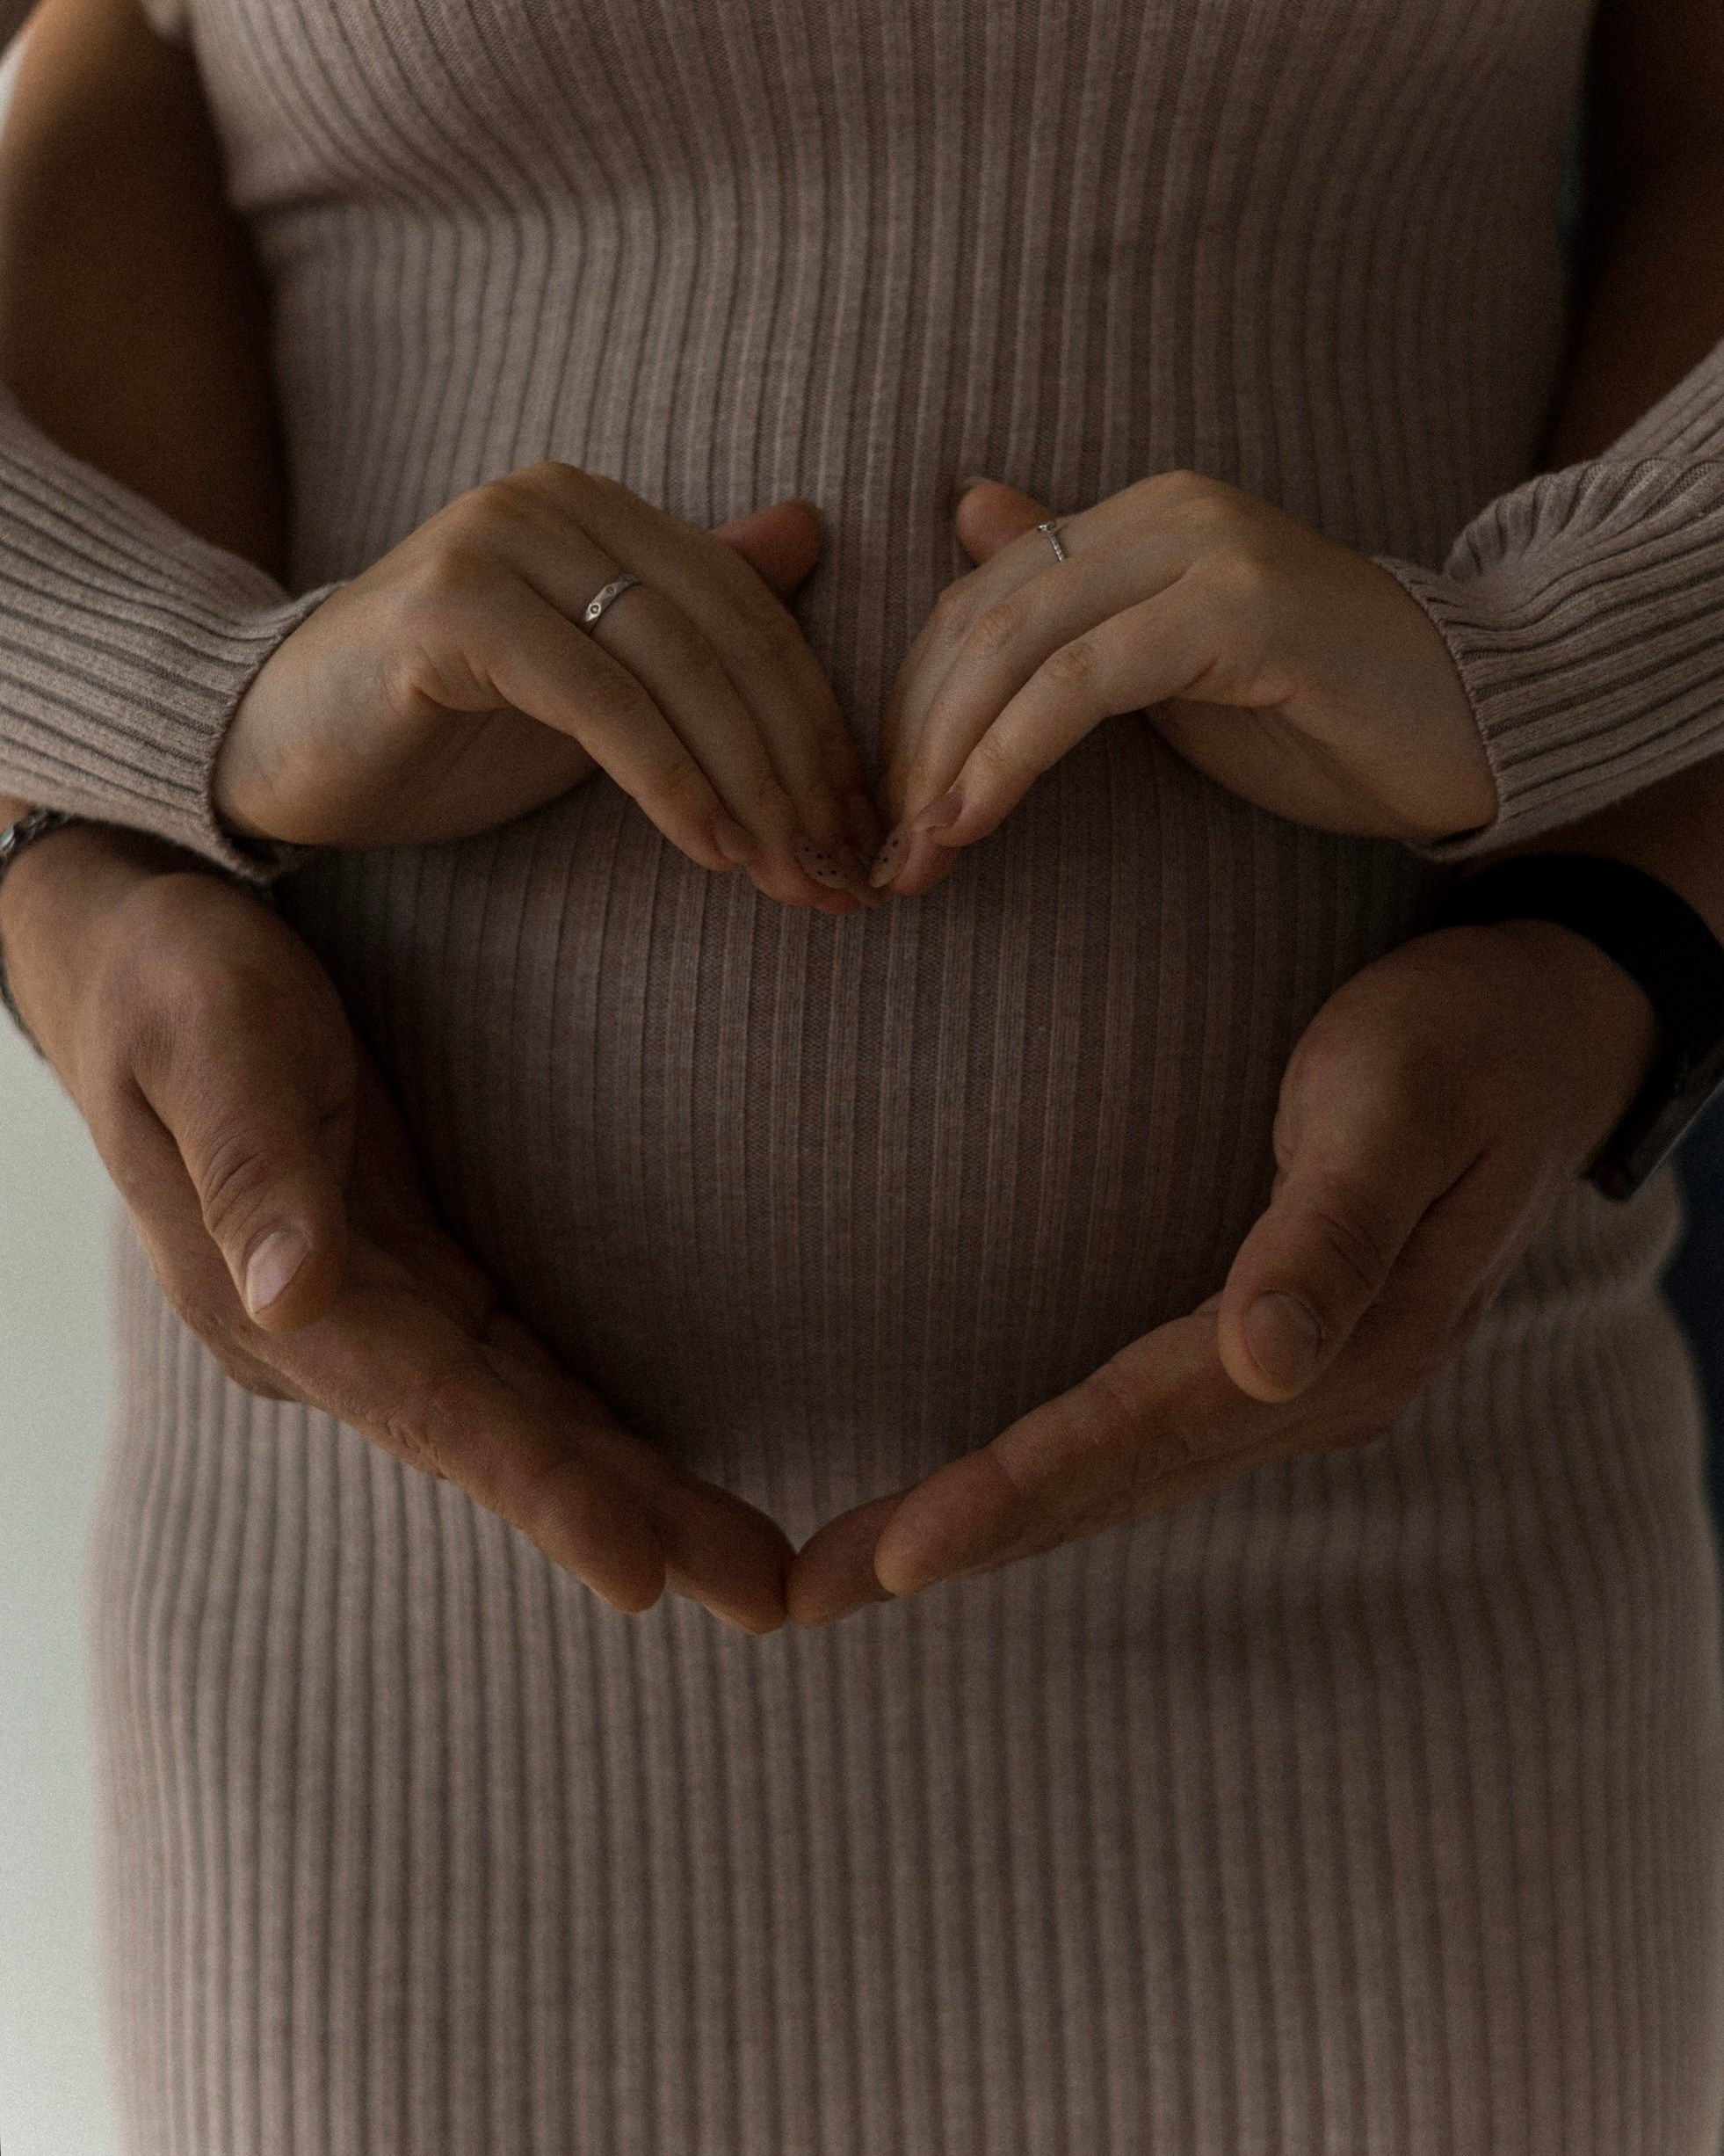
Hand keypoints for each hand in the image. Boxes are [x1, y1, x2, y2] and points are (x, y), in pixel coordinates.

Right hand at [1, 820, 796, 1631]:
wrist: (133, 960)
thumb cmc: (173, 983)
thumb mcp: (207, 1045)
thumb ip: (254, 1171)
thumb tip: (291, 1298)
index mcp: (274, 1301)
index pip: (432, 1409)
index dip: (540, 1487)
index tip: (641, 1572)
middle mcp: (327, 1336)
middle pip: (499, 1442)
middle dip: (631, 1522)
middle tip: (764, 1596)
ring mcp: (369, 1317)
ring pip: (521, 1421)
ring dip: (635, 1494)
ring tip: (751, 1567)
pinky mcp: (409, 1281)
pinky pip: (517, 1373)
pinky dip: (592, 1432)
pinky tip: (663, 1474)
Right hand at [215, 476, 881, 911]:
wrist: (281, 753)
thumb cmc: (445, 726)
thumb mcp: (594, 680)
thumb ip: (690, 615)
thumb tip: (807, 532)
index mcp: (599, 508)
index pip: (750, 613)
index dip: (818, 724)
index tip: (861, 826)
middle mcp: (554, 501)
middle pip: (725, 640)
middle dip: (797, 767)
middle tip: (839, 869)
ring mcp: (498, 543)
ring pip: (674, 669)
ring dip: (749, 786)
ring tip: (790, 875)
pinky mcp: (451, 608)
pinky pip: (598, 699)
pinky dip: (667, 779)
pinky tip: (711, 849)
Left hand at [787, 913, 1660, 1623]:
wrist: (1548, 1028)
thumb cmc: (1460, 1039)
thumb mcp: (1400, 1106)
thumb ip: (1330, 1233)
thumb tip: (1265, 1361)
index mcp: (1340, 1348)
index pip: (1140, 1433)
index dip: (1016, 1494)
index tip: (897, 1556)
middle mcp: (1310, 1393)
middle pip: (1107, 1485)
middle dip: (954, 1543)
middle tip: (801, 1599)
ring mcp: (1295, 1385)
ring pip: (1115, 1479)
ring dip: (985, 1528)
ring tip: (847, 1571)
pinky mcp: (1270, 1355)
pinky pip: (1139, 1439)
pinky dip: (1045, 1481)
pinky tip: (975, 1500)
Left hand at [869, 476, 1495, 895]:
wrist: (1475, 728)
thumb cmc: (1322, 716)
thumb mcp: (1173, 670)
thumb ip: (1077, 608)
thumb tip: (968, 516)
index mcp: (1142, 517)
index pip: (980, 601)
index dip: (913, 707)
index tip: (884, 811)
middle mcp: (1167, 512)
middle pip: (981, 621)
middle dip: (912, 744)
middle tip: (882, 850)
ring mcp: (1208, 551)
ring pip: (1020, 646)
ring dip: (946, 760)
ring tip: (913, 853)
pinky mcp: (1242, 609)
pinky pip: (1085, 682)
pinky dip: (1012, 755)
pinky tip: (970, 822)